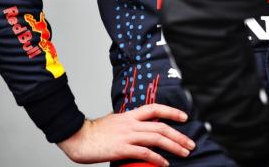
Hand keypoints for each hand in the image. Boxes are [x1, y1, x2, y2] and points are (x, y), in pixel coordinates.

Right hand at [56, 104, 195, 165]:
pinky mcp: (123, 149)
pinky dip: (158, 159)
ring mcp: (128, 136)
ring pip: (157, 138)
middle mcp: (131, 123)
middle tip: (190, 143)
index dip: (172, 111)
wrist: (77, 137)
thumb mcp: (114, 121)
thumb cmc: (94, 132)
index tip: (184, 117)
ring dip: (174, 146)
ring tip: (184, 152)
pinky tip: (165, 164)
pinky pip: (145, 153)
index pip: (155, 108)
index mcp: (130, 115)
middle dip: (179, 135)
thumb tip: (138, 126)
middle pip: (161, 126)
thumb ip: (128, 123)